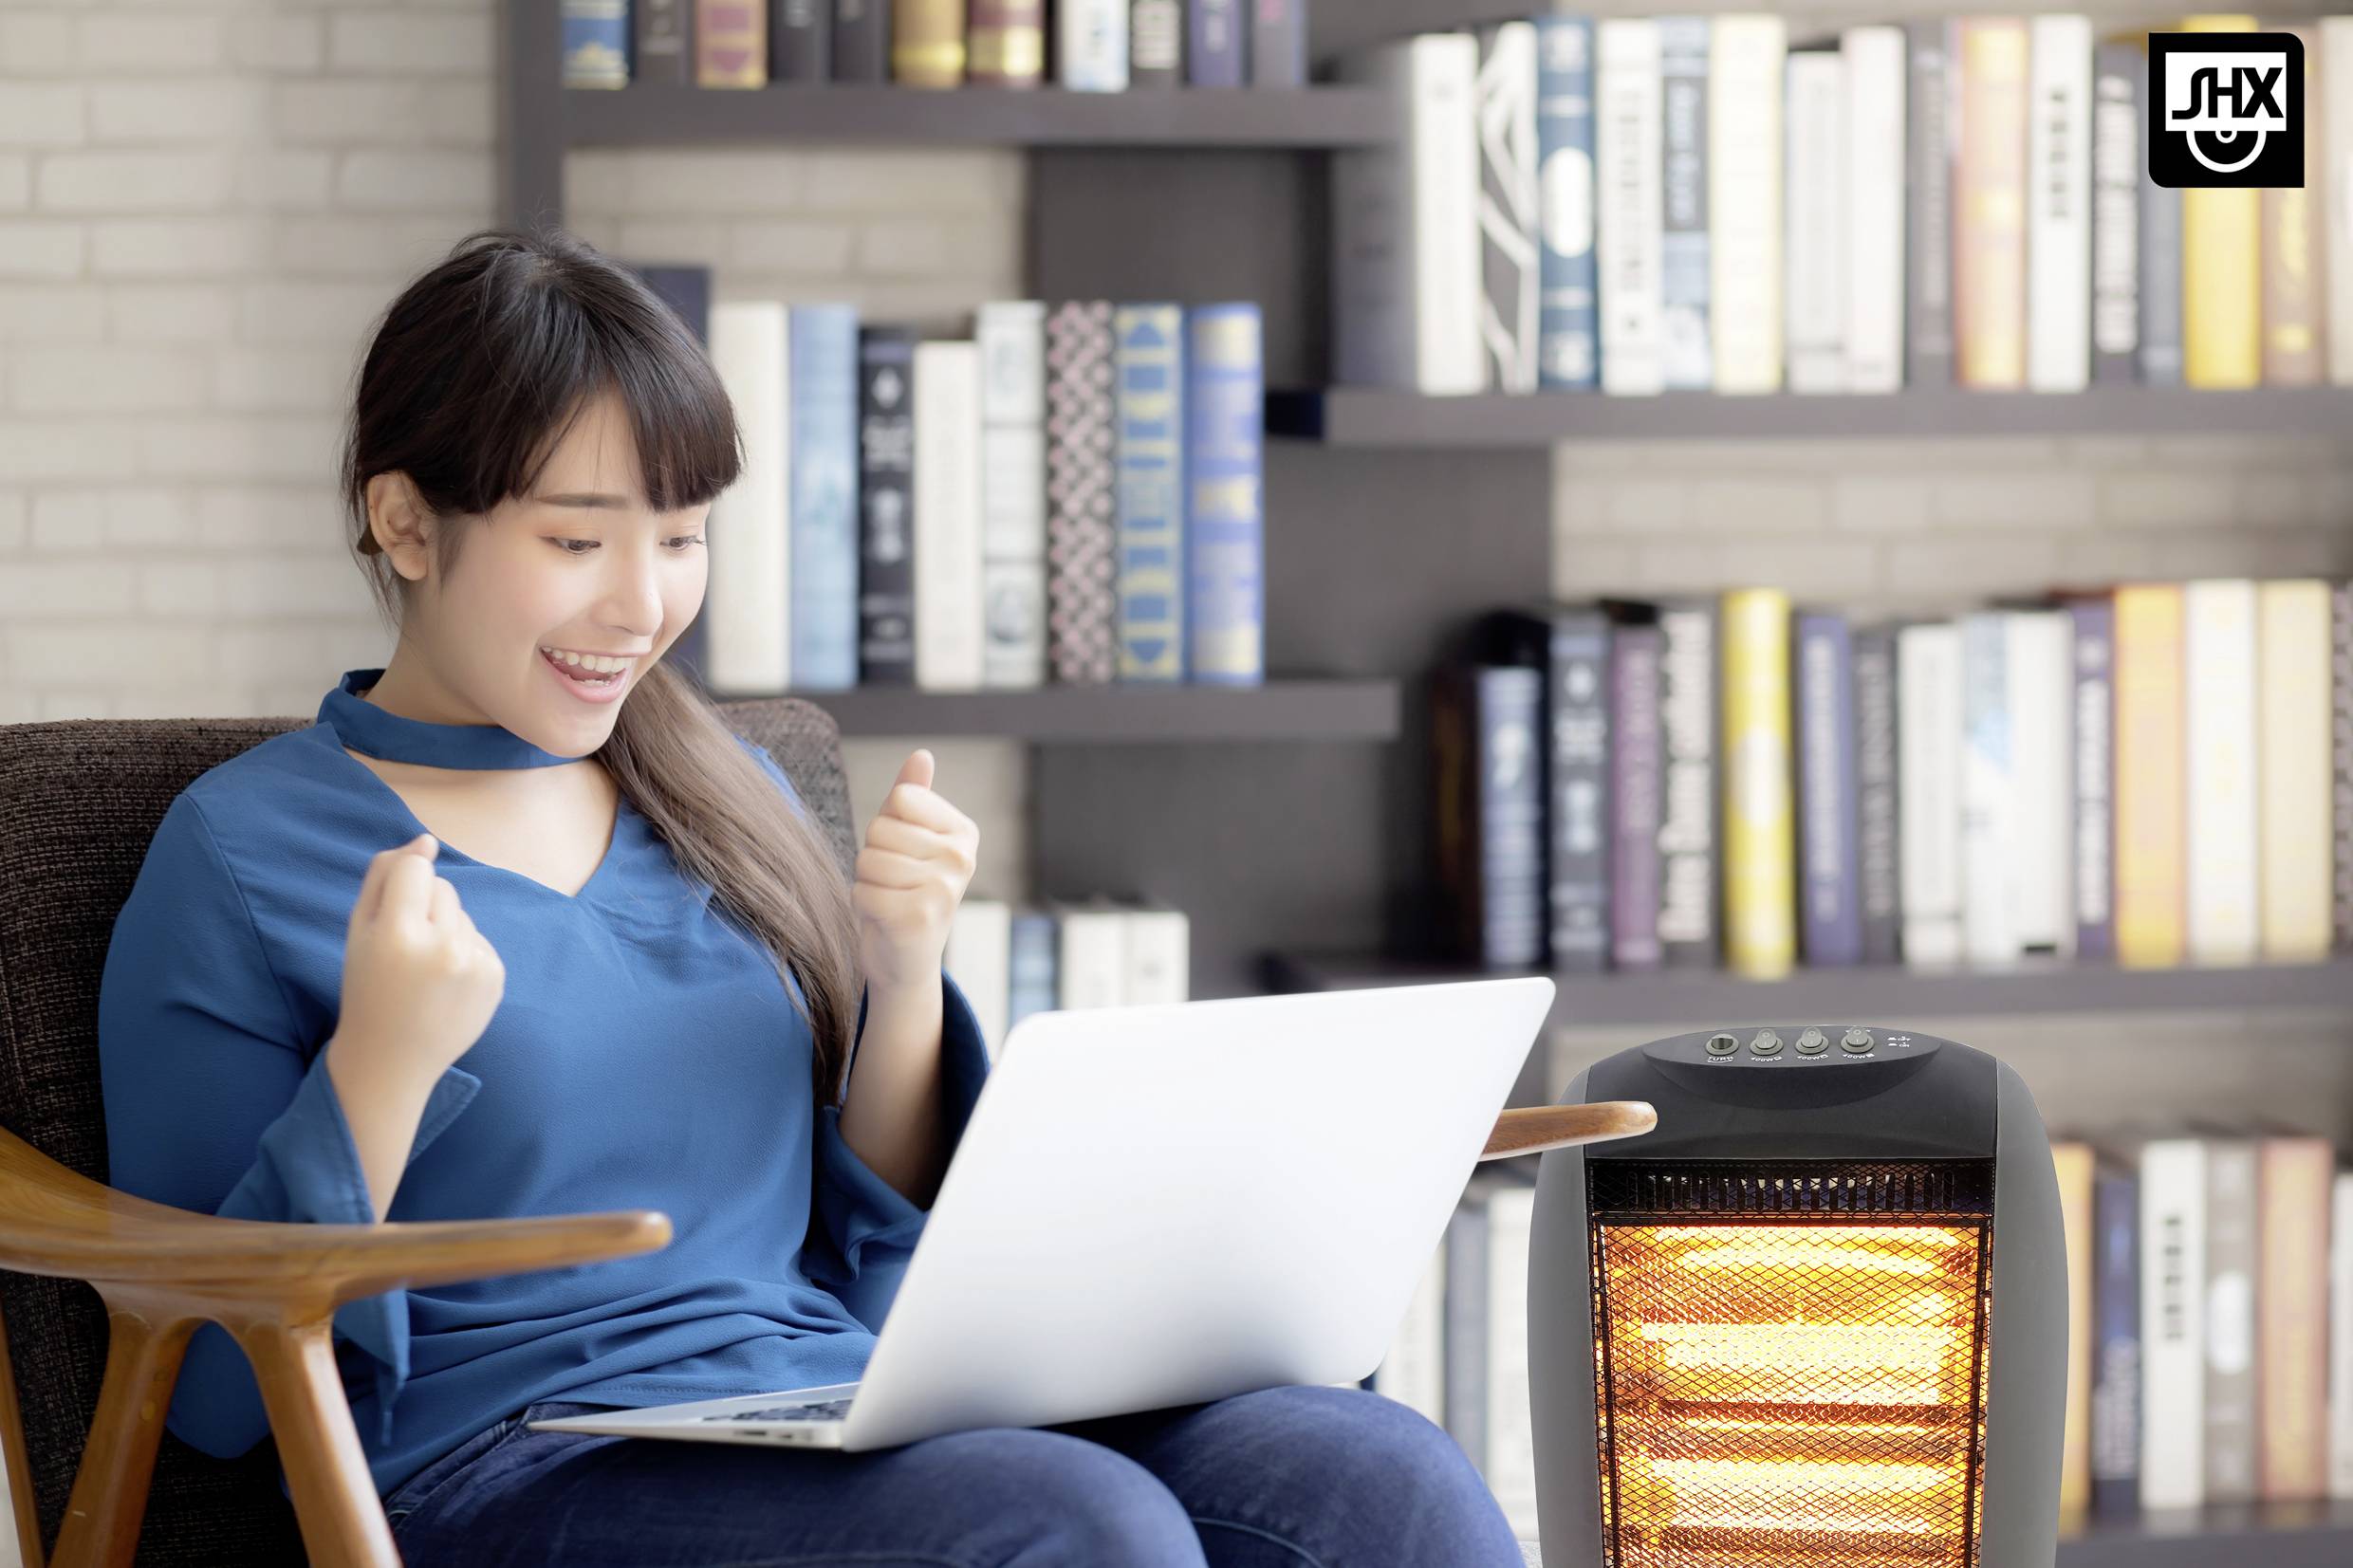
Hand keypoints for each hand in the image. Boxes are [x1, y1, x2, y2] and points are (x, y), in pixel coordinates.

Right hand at [334, 832, 506, 1079]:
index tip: (391, 915)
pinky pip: (480, 939)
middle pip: (443, 888)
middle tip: (404, 952)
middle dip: (423, 909)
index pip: (415, 868)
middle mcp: (442, 947)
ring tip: (423, 971)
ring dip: (445, 931)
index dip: (401, 886)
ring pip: (463, 914)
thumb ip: (385, 875)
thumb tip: (426, 841)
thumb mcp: (358, 930)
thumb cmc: (368, 987)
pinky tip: (445, 984)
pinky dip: (464, 953)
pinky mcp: (496, 977)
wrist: (392, 1058)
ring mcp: (474, 964)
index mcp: (398, 934)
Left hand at [854, 750, 978, 995]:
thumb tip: (922, 755)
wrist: (905, 960)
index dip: (888, 824)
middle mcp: (962, 859)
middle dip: (873, 856)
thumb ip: (913, 796)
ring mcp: (944, 889)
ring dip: (867, 883)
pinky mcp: (919, 919)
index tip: (904, 853)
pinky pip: (862, 892)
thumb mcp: (907, 838)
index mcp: (964, 833)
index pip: (901, 797)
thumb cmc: (902, 890)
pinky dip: (863, 907)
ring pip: (869, 860)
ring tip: (889, 900)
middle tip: (893, 884)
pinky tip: (885, 920)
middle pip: (881, 829)